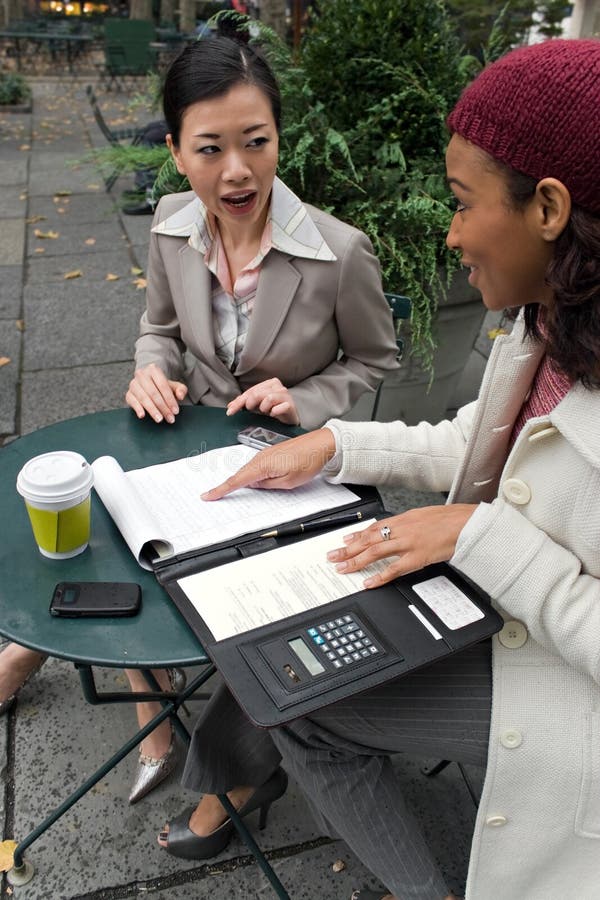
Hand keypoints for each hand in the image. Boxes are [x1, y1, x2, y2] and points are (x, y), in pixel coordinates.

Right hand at [125, 363, 187, 423]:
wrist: (149, 384)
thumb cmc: (162, 386)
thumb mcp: (174, 385)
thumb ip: (181, 389)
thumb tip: (180, 396)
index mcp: (153, 369)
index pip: (163, 386)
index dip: (170, 399)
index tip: (175, 411)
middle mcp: (141, 375)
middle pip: (153, 393)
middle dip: (163, 407)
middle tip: (170, 418)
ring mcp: (133, 384)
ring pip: (143, 398)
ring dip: (152, 410)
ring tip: (160, 419)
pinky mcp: (128, 394)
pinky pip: (132, 401)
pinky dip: (137, 408)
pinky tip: (142, 415)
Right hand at [202, 428, 336, 498]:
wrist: (321, 445)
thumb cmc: (308, 462)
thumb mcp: (288, 482)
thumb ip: (267, 485)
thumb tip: (253, 485)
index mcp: (262, 466)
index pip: (237, 480)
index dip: (221, 489)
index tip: (208, 495)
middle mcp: (260, 457)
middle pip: (239, 475)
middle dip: (227, 486)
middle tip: (213, 495)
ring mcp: (265, 454)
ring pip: (248, 470)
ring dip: (239, 480)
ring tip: (229, 491)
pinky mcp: (271, 453)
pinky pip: (256, 466)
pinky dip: (250, 474)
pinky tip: (252, 480)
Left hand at [226, 378, 299, 424]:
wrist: (289, 419)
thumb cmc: (274, 409)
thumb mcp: (257, 405)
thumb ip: (244, 402)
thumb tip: (230, 405)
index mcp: (269, 383)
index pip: (251, 391)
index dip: (238, 402)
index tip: (230, 411)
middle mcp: (278, 387)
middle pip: (257, 393)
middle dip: (250, 403)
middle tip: (251, 409)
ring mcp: (285, 395)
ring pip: (268, 398)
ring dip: (264, 408)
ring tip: (266, 412)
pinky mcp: (291, 405)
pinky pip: (279, 408)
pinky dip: (274, 412)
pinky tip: (274, 414)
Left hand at [326, 504, 477, 587]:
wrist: (467, 523)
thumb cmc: (450, 519)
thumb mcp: (425, 516)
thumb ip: (409, 523)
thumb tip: (397, 529)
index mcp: (404, 518)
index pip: (374, 527)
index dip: (357, 535)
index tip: (344, 541)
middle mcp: (402, 529)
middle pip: (369, 540)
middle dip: (348, 549)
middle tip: (332, 556)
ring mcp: (408, 543)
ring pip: (375, 552)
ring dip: (356, 561)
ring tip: (342, 568)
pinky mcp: (417, 557)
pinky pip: (393, 569)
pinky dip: (379, 576)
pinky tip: (368, 582)